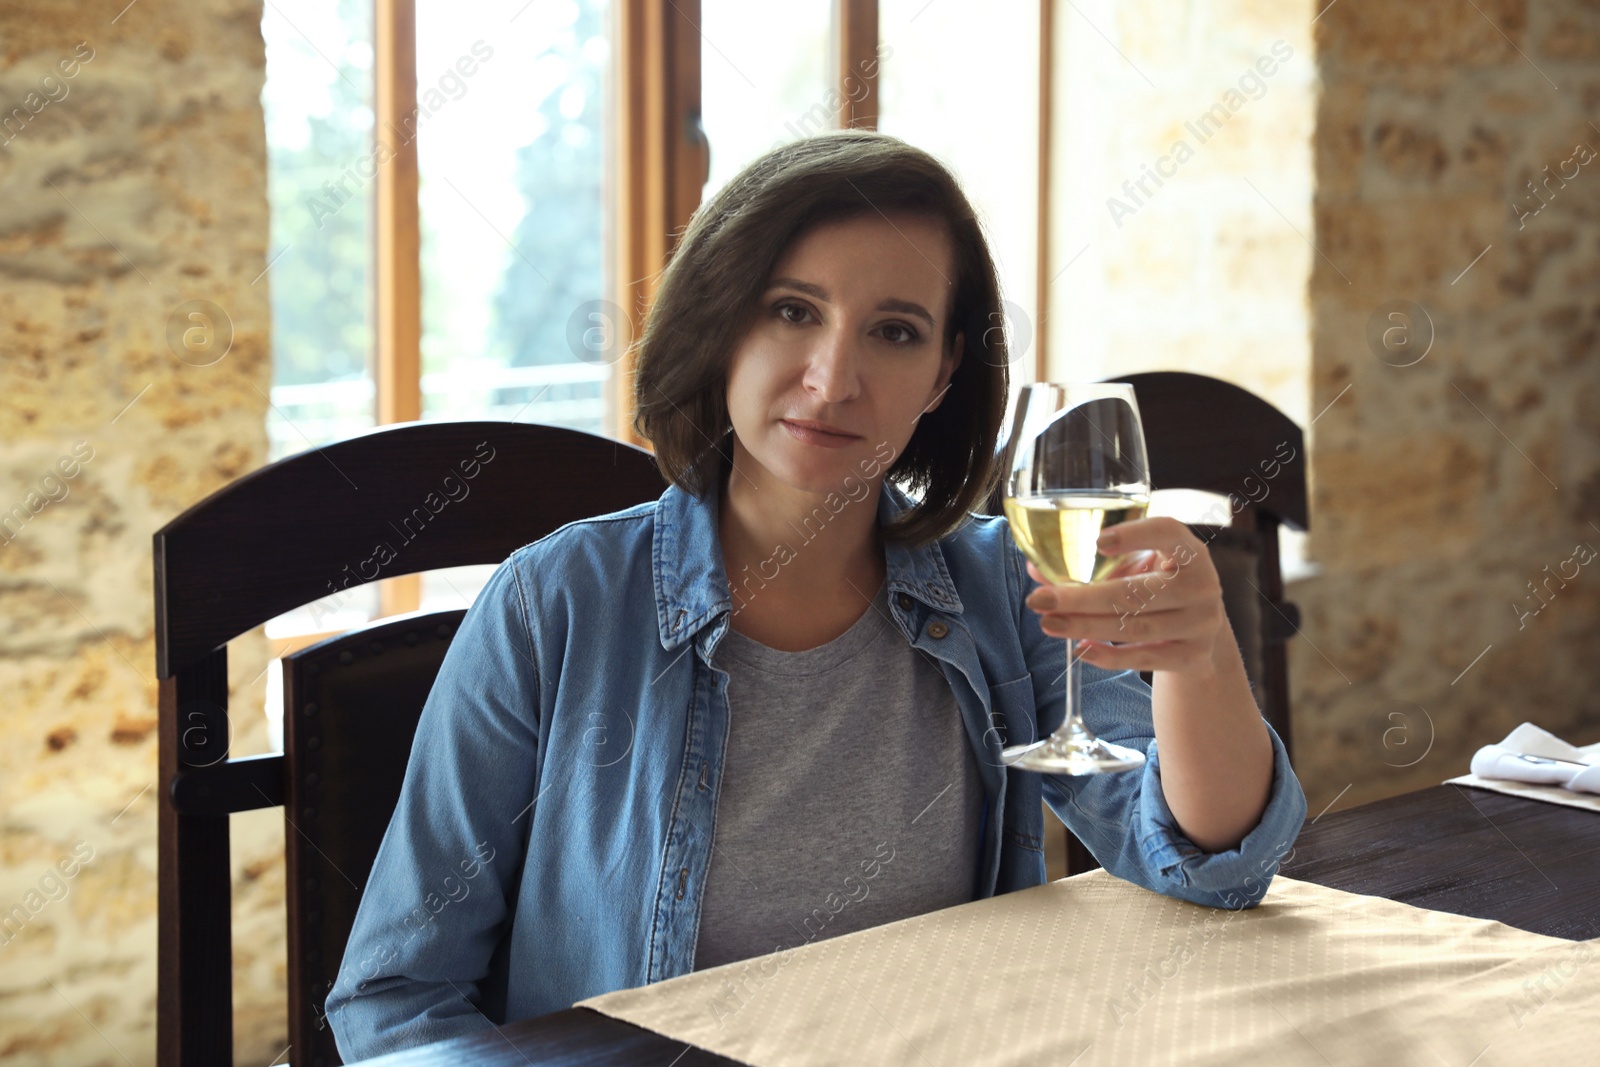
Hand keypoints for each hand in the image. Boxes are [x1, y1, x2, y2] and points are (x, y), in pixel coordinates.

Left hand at [1022, 516, 1228, 673]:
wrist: (1201, 635)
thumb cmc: (1160, 589)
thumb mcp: (1141, 568)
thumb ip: (1095, 565)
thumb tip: (1036, 571)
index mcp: (1189, 552)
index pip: (1168, 532)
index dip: (1135, 535)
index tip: (1098, 541)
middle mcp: (1201, 585)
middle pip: (1136, 593)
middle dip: (1081, 598)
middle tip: (1039, 599)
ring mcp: (1200, 624)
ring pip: (1135, 628)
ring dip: (1085, 627)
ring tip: (1048, 623)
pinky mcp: (1193, 657)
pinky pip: (1144, 658)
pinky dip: (1109, 656)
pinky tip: (1081, 649)